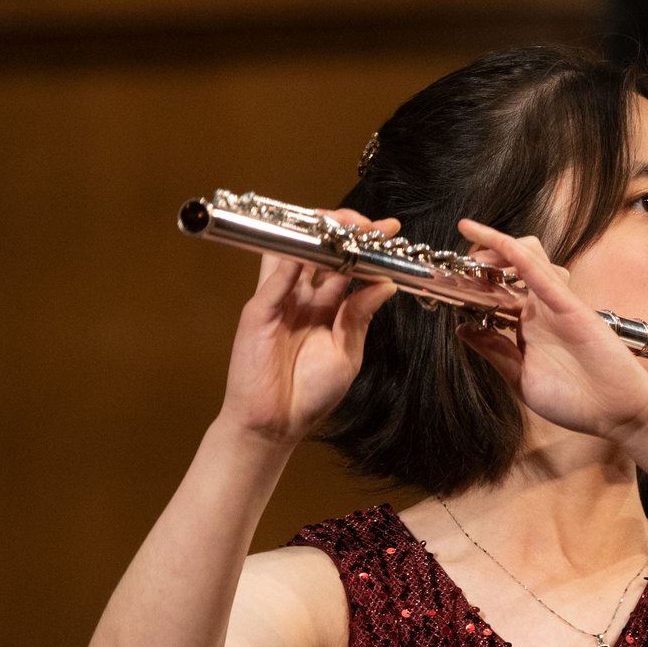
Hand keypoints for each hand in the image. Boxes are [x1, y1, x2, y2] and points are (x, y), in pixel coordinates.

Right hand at [218, 211, 398, 444]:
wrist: (276, 424)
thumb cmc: (310, 394)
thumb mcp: (346, 353)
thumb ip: (360, 316)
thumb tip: (386, 284)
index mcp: (326, 306)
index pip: (346, 264)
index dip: (365, 245)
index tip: (389, 231)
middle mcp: (302, 296)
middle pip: (320, 249)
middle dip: (345, 230)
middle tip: (369, 224)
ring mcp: (278, 299)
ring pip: (293, 251)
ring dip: (316, 233)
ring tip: (342, 223)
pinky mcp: (258, 311)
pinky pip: (274, 278)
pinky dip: (291, 259)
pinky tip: (310, 247)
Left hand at [453, 219, 647, 442]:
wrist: (616, 414)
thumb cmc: (575, 402)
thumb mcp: (521, 379)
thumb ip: (495, 352)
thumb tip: (463, 328)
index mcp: (528, 327)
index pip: (498, 292)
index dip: (473, 282)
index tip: (447, 281)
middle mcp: (540, 310)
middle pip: (510, 265)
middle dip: (482, 257)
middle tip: (458, 263)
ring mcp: (554, 304)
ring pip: (526, 256)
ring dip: (496, 248)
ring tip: (473, 251)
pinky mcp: (569, 305)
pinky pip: (539, 272)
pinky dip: (515, 253)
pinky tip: (492, 241)